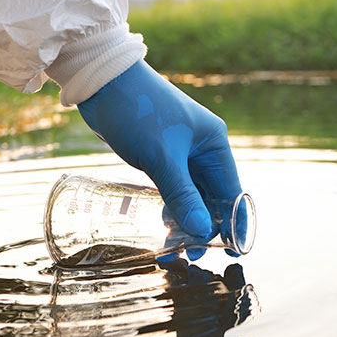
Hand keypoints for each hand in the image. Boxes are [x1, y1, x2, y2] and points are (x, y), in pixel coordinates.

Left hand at [78, 60, 242, 259]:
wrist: (103, 84)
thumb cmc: (138, 112)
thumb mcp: (162, 157)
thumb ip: (182, 195)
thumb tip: (201, 231)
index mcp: (213, 144)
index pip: (232, 191)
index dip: (232, 222)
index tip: (229, 250)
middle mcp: (202, 149)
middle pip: (211, 197)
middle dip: (202, 225)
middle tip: (188, 252)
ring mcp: (180, 153)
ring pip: (190, 195)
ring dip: (184, 219)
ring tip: (172, 246)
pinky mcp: (160, 156)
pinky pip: (172, 188)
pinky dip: (170, 206)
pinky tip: (162, 224)